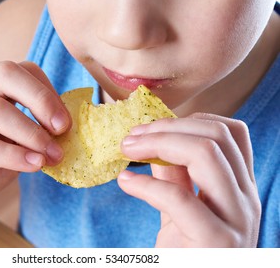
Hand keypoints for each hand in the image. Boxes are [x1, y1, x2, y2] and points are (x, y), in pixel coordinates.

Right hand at [0, 61, 70, 226]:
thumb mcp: (13, 147)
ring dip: (30, 133)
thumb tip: (65, 132)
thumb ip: (34, 135)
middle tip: (62, 130)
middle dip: (41, 100)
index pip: (20, 69)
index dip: (47, 92)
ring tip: (50, 155)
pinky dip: (11, 155)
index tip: (66, 123)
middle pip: (4, 73)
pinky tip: (32, 165)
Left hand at [118, 113, 260, 246]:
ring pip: (206, 155)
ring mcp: (235, 220)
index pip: (231, 132)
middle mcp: (246, 199)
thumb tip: (151, 140)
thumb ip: (172, 173)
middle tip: (131, 137)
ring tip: (126, 150)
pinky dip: (146, 184)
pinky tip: (125, 182)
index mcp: (240, 187)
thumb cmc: (187, 251)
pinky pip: (178, 197)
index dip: (190, 120)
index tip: (152, 126)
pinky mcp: (215, 242)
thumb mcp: (180, 207)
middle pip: (215, 137)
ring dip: (158, 143)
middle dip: (166, 128)